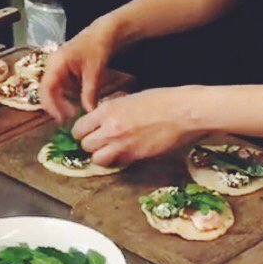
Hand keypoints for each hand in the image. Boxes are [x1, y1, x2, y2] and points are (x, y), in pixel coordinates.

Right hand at [39, 18, 120, 121]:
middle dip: (58, 105)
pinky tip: (79, 99)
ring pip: (54, 90)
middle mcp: (52, 66)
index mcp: (56, 64)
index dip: (52, 106)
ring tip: (76, 110)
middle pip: (48, 91)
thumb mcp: (94, 73)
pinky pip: (61, 86)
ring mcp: (56, 67)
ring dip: (63, 101)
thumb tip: (88, 113)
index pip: (46, 89)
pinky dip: (68, 94)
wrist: (103, 33)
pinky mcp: (63, 70)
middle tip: (71, 117)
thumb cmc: (97, 49)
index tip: (62, 118)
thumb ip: (89, 93)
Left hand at [73, 87, 200, 167]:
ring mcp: (123, 144)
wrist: (183, 111)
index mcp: (108, 110)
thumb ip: (112, 111)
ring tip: (110, 150)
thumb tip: (102, 120)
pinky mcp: (136, 156)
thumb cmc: (162, 100)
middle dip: (90, 144)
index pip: (79, 128)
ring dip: (101, 156)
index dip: (83, 131)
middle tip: (99, 142)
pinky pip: (116, 164)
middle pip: (85, 145)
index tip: (88, 132)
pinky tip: (124, 154)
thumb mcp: (130, 98)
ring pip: (96, 159)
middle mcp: (111, 128)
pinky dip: (116, 162)